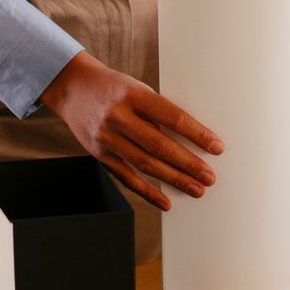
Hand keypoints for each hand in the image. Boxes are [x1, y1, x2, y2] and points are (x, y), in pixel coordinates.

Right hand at [40, 52, 224, 212]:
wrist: (73, 88)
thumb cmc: (115, 87)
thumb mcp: (138, 89)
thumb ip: (159, 112)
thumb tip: (192, 140)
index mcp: (134, 94)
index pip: (172, 117)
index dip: (197, 134)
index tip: (217, 147)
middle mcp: (118, 116)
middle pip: (160, 145)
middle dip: (188, 163)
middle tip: (210, 176)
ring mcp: (106, 137)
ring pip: (145, 164)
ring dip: (174, 180)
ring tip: (196, 189)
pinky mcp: (99, 154)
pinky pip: (126, 177)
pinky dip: (148, 191)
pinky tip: (166, 202)